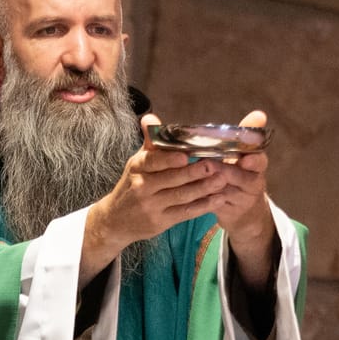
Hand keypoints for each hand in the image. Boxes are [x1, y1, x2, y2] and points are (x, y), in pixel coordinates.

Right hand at [78, 111, 270, 279]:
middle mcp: (142, 187)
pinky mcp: (161, 222)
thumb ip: (150, 142)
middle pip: (171, 179)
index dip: (168, 160)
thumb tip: (150, 117)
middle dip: (194, 173)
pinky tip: (218, 199)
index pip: (153, 161)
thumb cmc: (132, 185)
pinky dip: (203, 206)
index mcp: (137, 167)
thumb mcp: (137, 164)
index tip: (185, 156)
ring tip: (222, 180)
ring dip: (204, 188)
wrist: (116, 220)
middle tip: (214, 165)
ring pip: (181, 196)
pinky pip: (185, 213)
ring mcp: (151, 206)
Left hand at [211, 110, 275, 284]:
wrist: (244, 211)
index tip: (246, 160)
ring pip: (226, 192)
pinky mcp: (230, 213)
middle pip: (240, 177)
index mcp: (257, 167)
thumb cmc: (239, 174)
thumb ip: (245, 135)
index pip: (260, 161)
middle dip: (224, 171)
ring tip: (197, 177)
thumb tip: (259, 113)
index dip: (254, 160)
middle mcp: (253, 183)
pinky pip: (215, 205)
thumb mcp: (244, 156)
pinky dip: (203, 198)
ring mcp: (242, 200)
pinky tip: (190, 192)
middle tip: (209, 164)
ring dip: (210, 185)